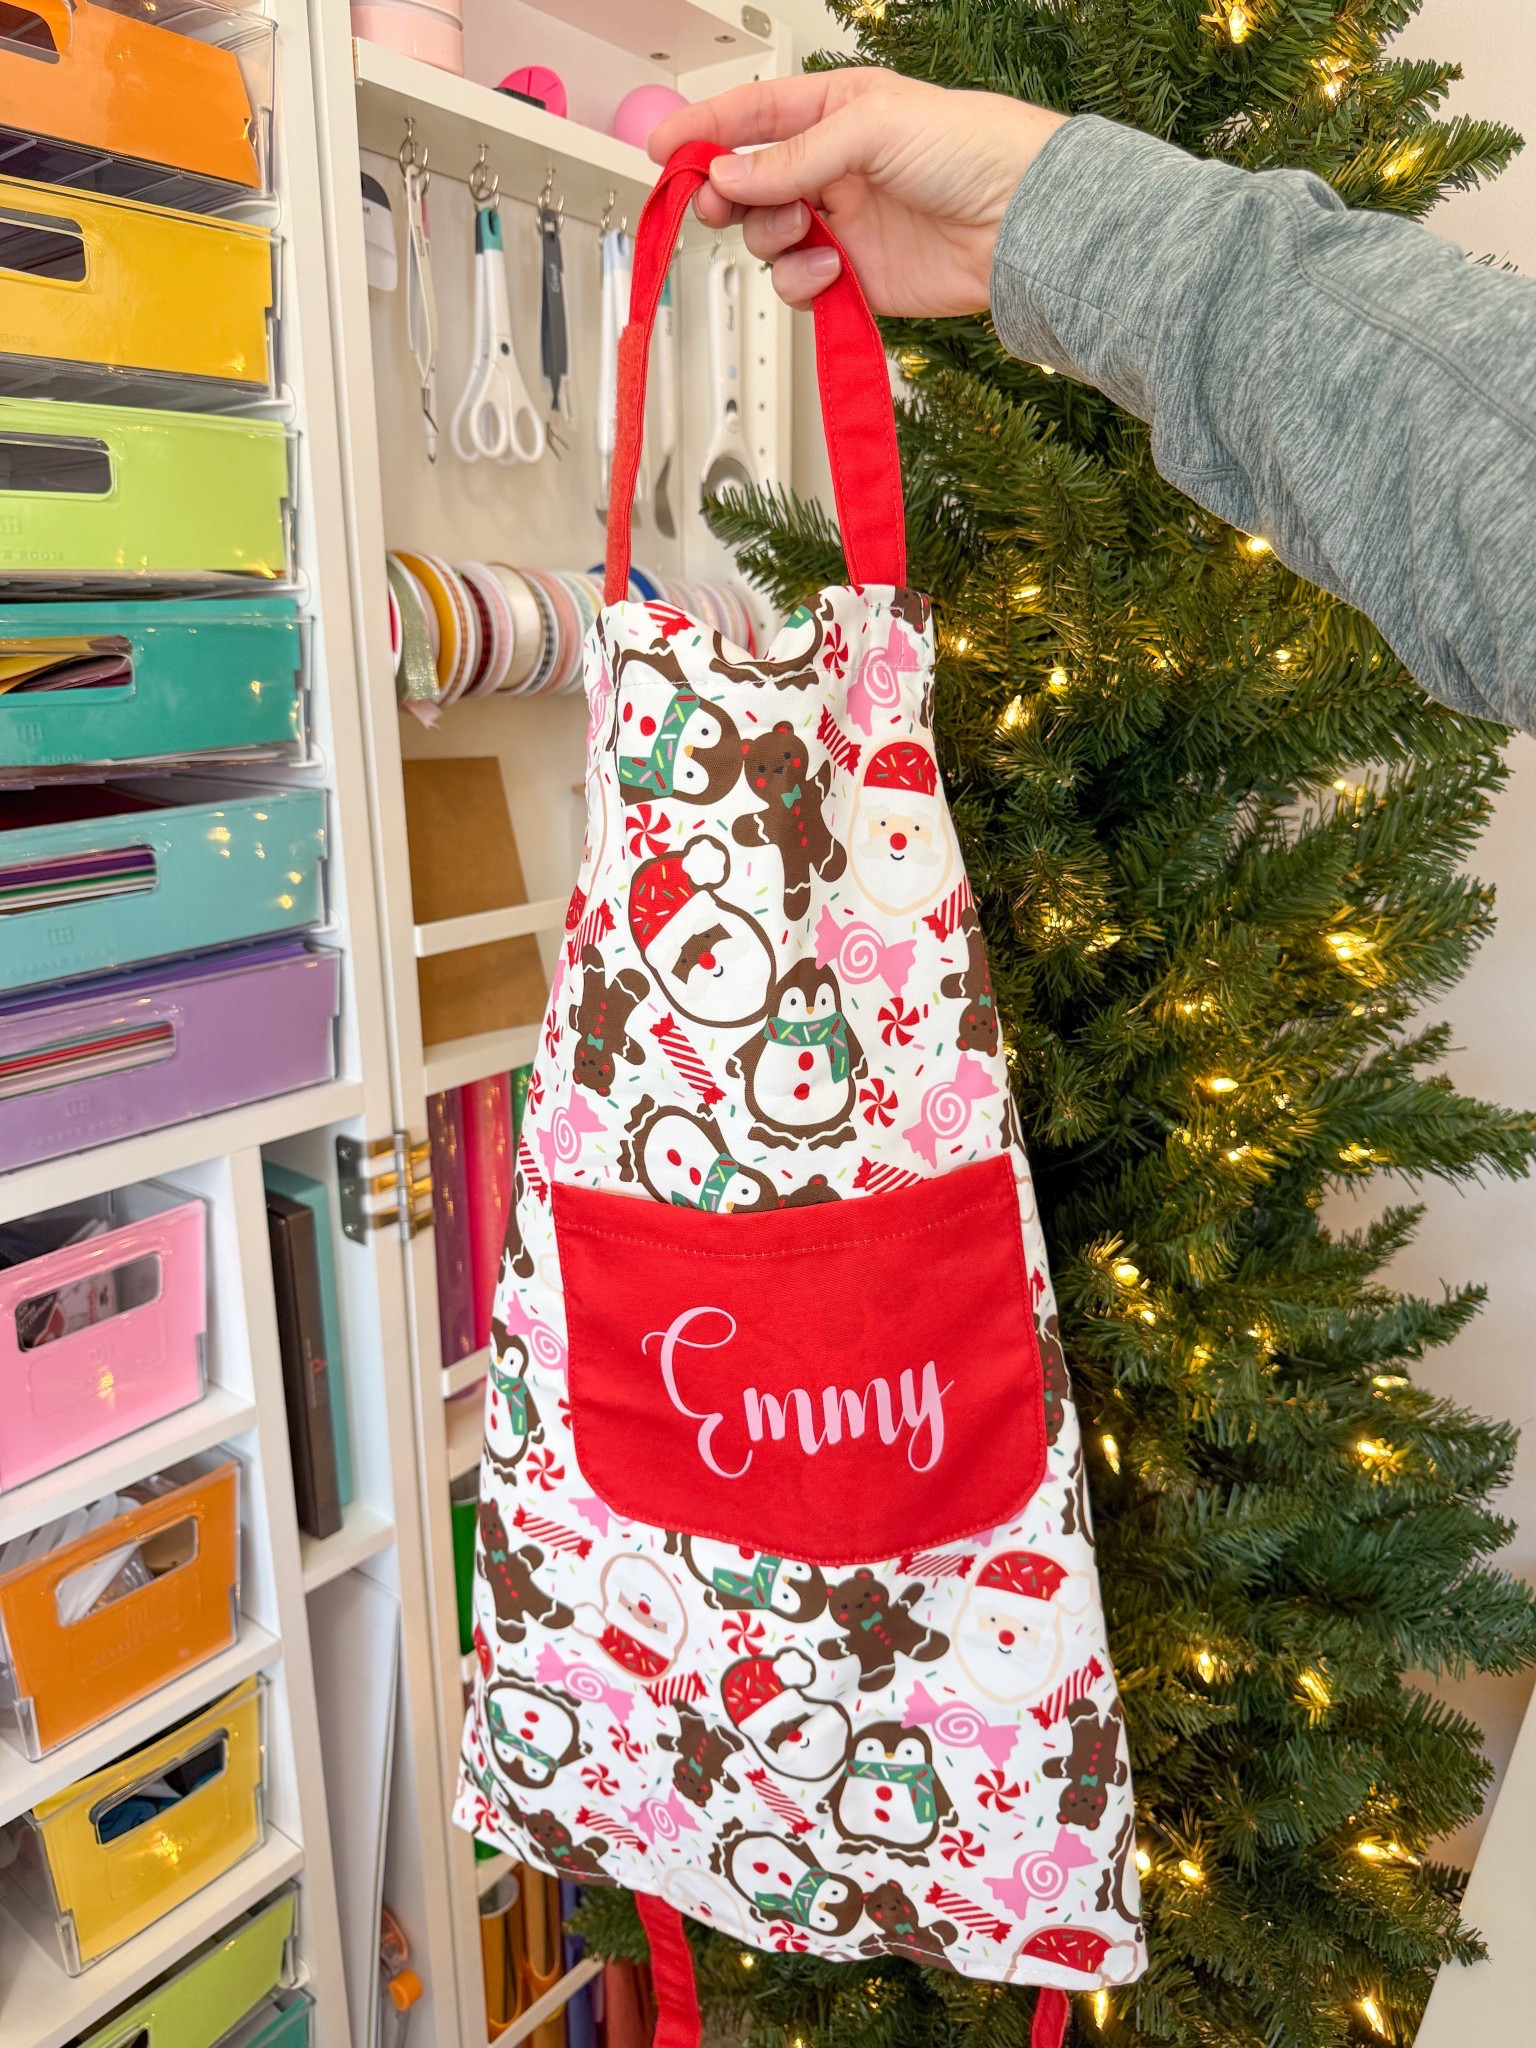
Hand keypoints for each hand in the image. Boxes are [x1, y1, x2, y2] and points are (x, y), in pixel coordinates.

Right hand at [648, 69, 1066, 318]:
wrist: (1019, 223)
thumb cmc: (972, 149)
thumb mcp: (869, 127)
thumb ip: (791, 157)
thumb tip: (730, 177)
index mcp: (835, 112)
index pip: (751, 115)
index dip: (702, 131)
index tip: (661, 150)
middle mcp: (832, 168)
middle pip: (747, 184)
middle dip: (726, 195)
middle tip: (719, 204)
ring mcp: (841, 225)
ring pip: (767, 238)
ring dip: (774, 237)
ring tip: (807, 231)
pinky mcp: (854, 278)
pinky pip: (798, 285)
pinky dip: (803, 281)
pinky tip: (830, 269)